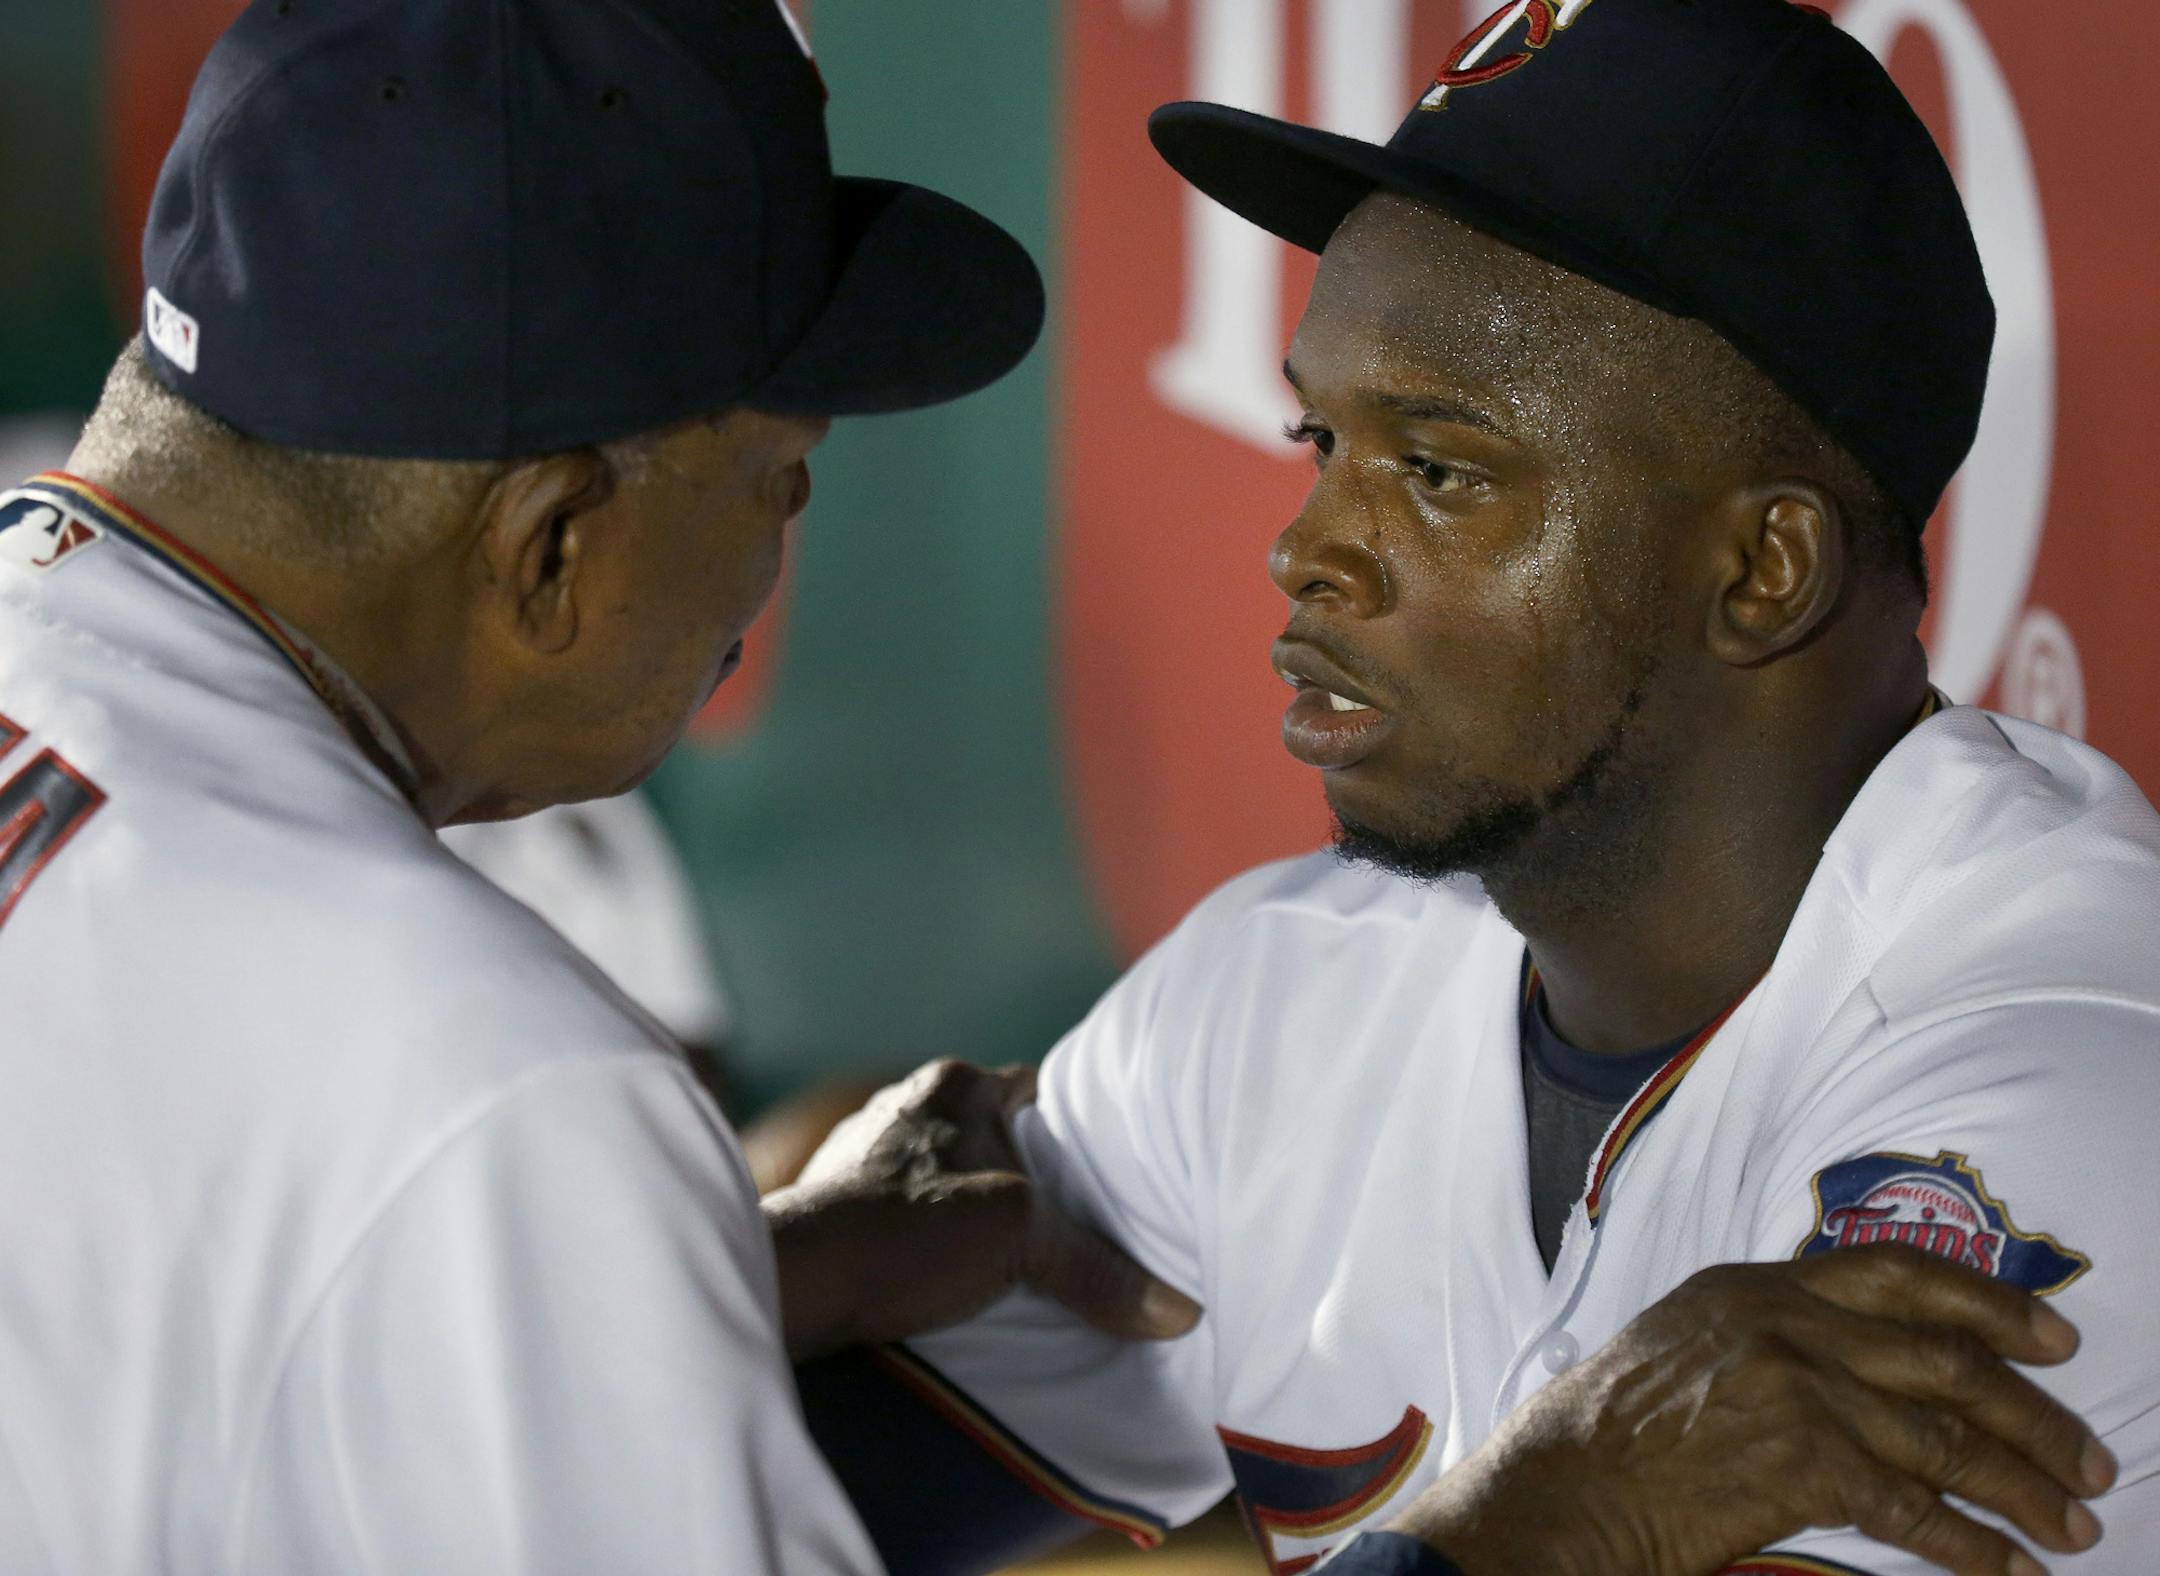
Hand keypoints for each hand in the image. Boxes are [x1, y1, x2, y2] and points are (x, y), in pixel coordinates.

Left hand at [762, 1059, 1202, 1360]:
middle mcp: (903, 1105)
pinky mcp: (831, 1203)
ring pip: (941, 1173)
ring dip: (967, 1207)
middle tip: (1064, 1220)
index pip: (1032, 1086)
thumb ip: (1096, 1268)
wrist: (797, 1279)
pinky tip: (941, 1277)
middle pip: (988, 1133)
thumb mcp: (1019, 1240)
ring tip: (1008, 1256)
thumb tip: (1179, 1310)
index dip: (1071, 1121)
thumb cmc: (906, 1230)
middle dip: (1019, 1173)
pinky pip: (900, 1211)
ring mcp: (859, 1153)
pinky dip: (924, 1237)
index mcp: (953, 1086)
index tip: (1104, 1163)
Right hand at [1390, 1245, 2115, 1575]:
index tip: (2054, 1336)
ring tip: (2073, 1523)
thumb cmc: (1602, 1435)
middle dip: (2032, 1411)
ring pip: (1945, 1436)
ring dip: (2023, 1486)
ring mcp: (1793, 1387)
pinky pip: (1915, 1506)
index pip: (1896, 1273)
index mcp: (1752, 1285)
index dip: (1989, 1301)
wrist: (1555, 1492)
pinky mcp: (1798, 1462)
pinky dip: (1975, 1544)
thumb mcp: (1680, 1344)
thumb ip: (1764, 1335)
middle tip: (2089, 1456)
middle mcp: (1781, 1323)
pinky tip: (2008, 1566)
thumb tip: (1857, 1361)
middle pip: (1943, 1357)